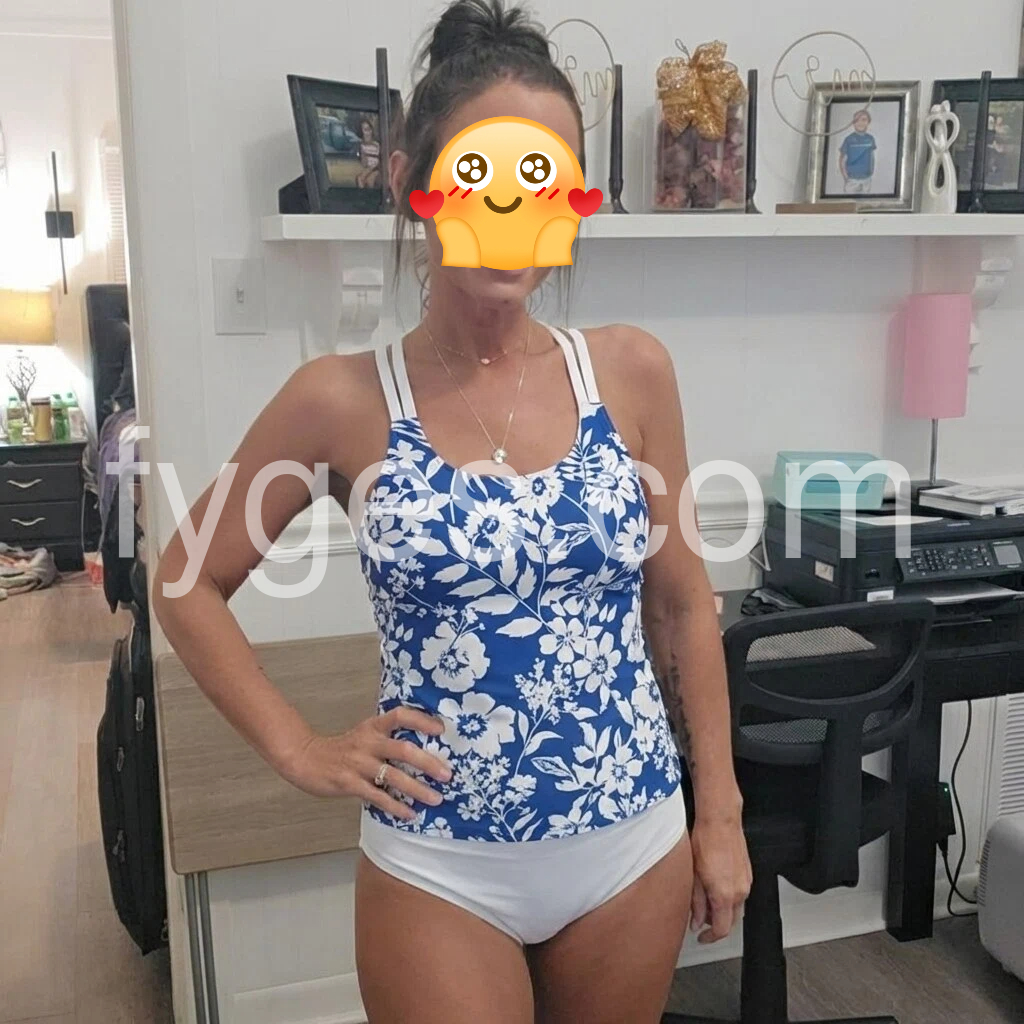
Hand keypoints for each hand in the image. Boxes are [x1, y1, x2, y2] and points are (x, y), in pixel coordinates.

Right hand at [280, 707, 451, 820]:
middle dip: (428, 763)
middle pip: (403, 749)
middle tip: (447, 774)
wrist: (305, 759)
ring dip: (417, 789)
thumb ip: (387, 738)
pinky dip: (396, 807)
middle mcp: (367, 742)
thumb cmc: (342, 749)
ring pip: (393, 776)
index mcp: (373, 727)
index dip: (421, 720)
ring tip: (436, 798)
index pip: (399, 716)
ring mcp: (358, 763)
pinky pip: (378, 796)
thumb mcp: (364, 734)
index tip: (441, 729)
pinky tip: (410, 814)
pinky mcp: (349, 784)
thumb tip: (423, 750)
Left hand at [689, 815, 751, 943]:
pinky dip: (728, 897)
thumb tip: (697, 922)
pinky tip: (715, 886)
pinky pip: (739, 893)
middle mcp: (740, 892)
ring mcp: (746, 882)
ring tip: (704, 900)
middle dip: (716, 924)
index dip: (710, 938)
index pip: (722, 929)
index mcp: (725, 895)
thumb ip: (696, 903)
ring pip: (736, 907)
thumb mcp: (694, 875)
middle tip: (700, 919)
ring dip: (722, 910)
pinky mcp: (748, 873)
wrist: (720, 820)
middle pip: (731, 921)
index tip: (701, 937)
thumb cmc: (705, 841)